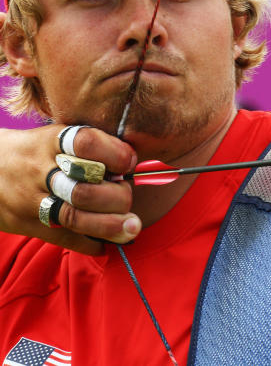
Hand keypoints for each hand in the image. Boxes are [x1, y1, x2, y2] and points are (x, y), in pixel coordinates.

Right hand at [0, 124, 139, 253]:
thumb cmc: (36, 151)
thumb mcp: (56, 136)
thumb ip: (91, 147)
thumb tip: (134, 162)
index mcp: (52, 141)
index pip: (86, 143)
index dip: (115, 154)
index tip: (130, 162)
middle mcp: (40, 170)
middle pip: (84, 188)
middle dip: (117, 197)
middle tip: (127, 196)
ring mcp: (31, 199)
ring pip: (74, 217)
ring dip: (109, 225)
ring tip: (131, 227)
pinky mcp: (27, 224)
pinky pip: (63, 238)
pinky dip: (90, 243)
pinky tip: (106, 243)